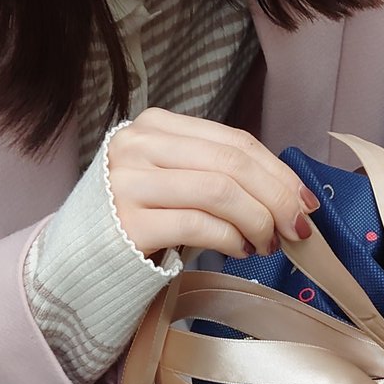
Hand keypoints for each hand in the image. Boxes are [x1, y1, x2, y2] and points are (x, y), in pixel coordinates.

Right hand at [107, 109, 318, 261]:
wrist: (76, 258)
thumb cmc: (137, 217)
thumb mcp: (172, 178)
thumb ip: (216, 172)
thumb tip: (287, 192)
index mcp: (155, 125)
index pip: (234, 141)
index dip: (278, 171)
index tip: (306, 200)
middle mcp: (139, 146)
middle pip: (232, 163)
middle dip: (277, 197)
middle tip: (298, 228)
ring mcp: (129, 182)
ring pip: (220, 192)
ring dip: (258, 221)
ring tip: (268, 244)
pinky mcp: (128, 223)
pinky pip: (199, 225)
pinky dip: (232, 239)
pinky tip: (241, 251)